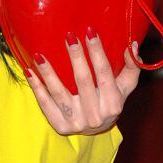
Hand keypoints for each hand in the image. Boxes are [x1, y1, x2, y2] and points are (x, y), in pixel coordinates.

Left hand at [25, 30, 140, 135]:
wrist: (97, 130)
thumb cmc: (110, 99)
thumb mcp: (125, 86)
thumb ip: (131, 66)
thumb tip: (133, 45)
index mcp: (113, 103)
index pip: (105, 74)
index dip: (97, 52)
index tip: (90, 31)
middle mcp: (95, 115)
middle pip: (83, 81)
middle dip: (76, 57)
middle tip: (68, 36)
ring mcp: (77, 122)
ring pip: (59, 94)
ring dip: (48, 73)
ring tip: (39, 54)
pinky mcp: (60, 126)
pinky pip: (45, 105)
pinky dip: (36, 88)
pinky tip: (29, 71)